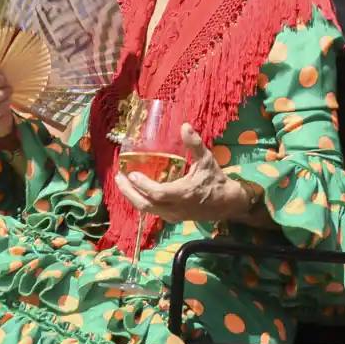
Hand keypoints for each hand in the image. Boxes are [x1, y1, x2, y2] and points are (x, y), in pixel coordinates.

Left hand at [115, 123, 250, 223]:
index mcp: (183, 194)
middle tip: (118, 178)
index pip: (157, 193)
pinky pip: (152, 211)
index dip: (143, 185)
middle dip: (129, 192)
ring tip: (122, 182)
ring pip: (147, 210)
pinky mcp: (172, 217)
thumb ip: (194, 144)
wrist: (226, 203)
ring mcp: (173, 215)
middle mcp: (176, 208)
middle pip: (145, 205)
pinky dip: (141, 200)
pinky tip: (135, 190)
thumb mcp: (207, 160)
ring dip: (132, 197)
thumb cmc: (215, 180)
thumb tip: (184, 126)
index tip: (131, 173)